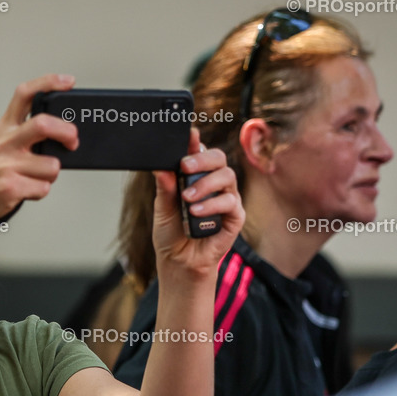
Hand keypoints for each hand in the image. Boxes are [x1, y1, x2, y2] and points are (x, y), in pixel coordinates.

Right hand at [0, 74, 79, 224]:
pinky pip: (44, 188)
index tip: (69, 82)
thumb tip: (65, 134)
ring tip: (33, 178)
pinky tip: (25, 191)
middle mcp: (4, 142)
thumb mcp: (3, 146)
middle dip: (67, 132)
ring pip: (52, 165)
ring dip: (51, 176)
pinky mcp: (8, 187)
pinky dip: (41, 192)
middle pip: (43, 124)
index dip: (49, 83)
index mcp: (4, 127)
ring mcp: (5, 164)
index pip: (25, 94)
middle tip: (73, 142)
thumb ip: (28, 135)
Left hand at [151, 130, 243, 278]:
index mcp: (195, 177)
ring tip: (186, 198)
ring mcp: (226, 198)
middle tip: (185, 166)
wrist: (179, 262)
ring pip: (227, 176)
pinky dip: (212, 205)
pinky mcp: (235, 216)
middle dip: (203, 158)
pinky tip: (196, 212)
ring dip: (206, 184)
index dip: (195, 142)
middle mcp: (213, 183)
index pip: (198, 153)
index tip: (189, 133)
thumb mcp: (162, 208)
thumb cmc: (172, 233)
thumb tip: (161, 166)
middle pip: (218, 158)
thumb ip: (165, 187)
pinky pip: (230, 202)